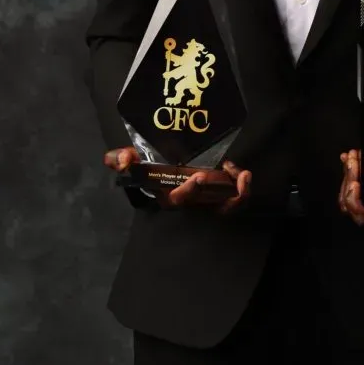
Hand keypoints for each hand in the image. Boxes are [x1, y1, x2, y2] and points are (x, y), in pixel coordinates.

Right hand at [103, 148, 251, 213]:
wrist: (164, 159)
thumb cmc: (146, 162)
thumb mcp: (131, 158)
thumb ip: (119, 159)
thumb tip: (124, 160)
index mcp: (167, 194)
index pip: (176, 200)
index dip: (187, 192)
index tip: (198, 177)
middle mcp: (188, 200)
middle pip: (205, 205)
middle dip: (220, 196)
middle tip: (229, 174)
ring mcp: (204, 198)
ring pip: (224, 206)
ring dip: (238, 195)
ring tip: (244, 176)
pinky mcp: (218, 193)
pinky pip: (232, 198)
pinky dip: (241, 189)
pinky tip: (242, 173)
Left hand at [338, 149, 363, 228]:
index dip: (354, 201)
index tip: (354, 180)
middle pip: (353, 209)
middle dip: (349, 182)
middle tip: (352, 158)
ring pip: (350, 202)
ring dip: (348, 178)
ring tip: (351, 156)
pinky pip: (354, 196)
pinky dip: (350, 179)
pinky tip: (350, 161)